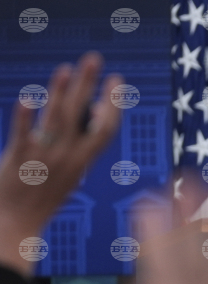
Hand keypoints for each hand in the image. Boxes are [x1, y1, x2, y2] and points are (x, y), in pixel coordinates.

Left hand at [0, 51, 122, 275]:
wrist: (15, 224)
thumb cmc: (45, 194)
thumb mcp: (74, 169)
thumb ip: (84, 140)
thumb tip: (93, 108)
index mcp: (83, 160)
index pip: (106, 128)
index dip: (113, 103)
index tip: (116, 80)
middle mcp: (67, 157)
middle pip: (82, 115)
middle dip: (88, 84)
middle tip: (93, 59)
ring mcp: (44, 158)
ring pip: (55, 119)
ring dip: (60, 92)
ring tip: (65, 69)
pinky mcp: (18, 160)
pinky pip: (23, 135)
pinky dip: (25, 117)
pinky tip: (28, 98)